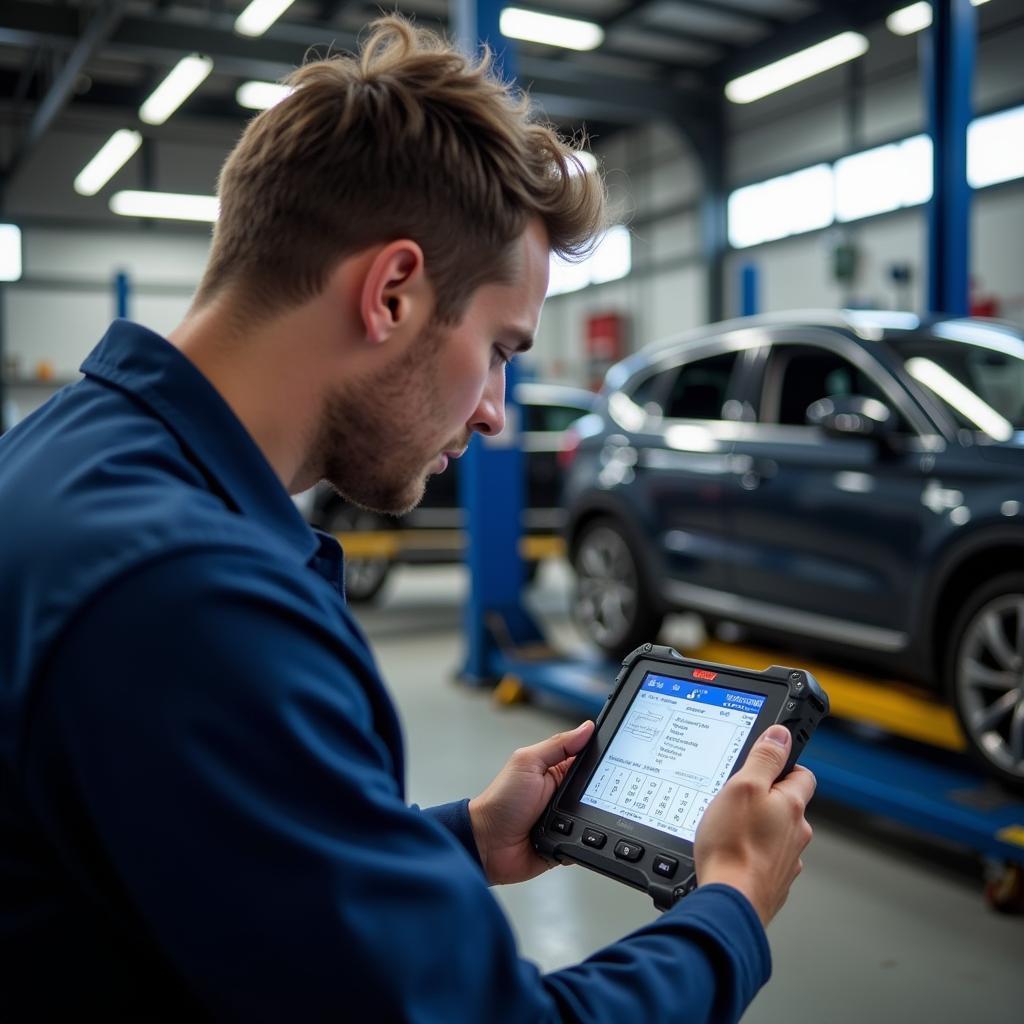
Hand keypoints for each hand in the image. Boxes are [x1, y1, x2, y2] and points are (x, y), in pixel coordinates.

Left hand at [469, 720, 593, 884]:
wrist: (488, 844)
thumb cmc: (501, 801)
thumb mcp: (528, 763)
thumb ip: (558, 745)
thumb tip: (586, 728)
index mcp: (556, 770)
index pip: (588, 758)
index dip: (601, 755)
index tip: (616, 753)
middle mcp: (564, 793)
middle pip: (597, 788)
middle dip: (599, 791)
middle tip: (585, 793)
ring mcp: (567, 819)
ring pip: (597, 815)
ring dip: (590, 816)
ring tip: (571, 817)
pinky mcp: (568, 842)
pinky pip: (588, 841)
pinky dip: (586, 839)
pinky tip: (576, 836)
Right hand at [693, 725, 815, 926]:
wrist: (729, 902)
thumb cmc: (733, 846)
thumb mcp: (743, 787)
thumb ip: (764, 758)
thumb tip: (781, 734)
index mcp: (791, 807)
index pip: (801, 775)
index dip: (784, 765)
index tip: (766, 763)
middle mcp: (796, 835)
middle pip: (787, 805)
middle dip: (766, 798)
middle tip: (737, 797)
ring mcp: (785, 861)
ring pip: (775, 834)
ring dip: (757, 828)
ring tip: (728, 828)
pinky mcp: (771, 883)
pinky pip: (764, 859)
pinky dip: (750, 853)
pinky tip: (730, 854)